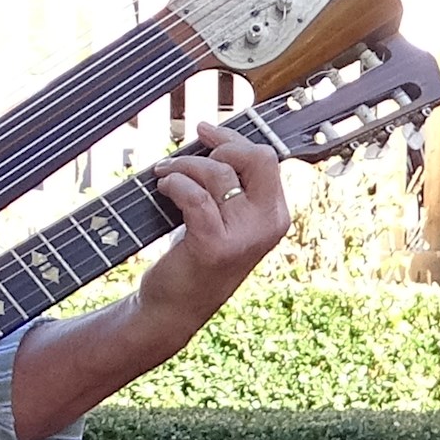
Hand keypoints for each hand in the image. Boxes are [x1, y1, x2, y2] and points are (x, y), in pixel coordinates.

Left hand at [133, 123, 289, 338]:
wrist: (174, 308)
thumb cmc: (195, 258)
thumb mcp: (225, 220)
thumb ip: (232, 186)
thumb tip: (214, 139)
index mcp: (275, 215)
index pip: (266, 158)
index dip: (232, 139)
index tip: (205, 131)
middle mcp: (268, 224)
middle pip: (257, 158)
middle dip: (219, 147)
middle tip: (187, 158)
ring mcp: (244, 236)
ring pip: (218, 173)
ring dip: (183, 167)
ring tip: (165, 176)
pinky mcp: (215, 245)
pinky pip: (196, 196)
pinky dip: (175, 185)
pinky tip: (164, 189)